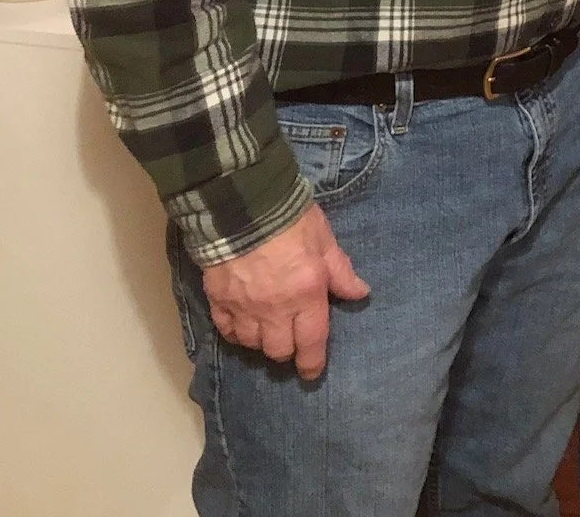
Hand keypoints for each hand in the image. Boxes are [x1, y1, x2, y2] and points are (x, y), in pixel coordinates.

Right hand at [200, 204, 369, 380]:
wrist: (243, 206)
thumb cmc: (291, 220)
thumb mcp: (325, 241)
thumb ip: (341, 272)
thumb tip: (360, 293)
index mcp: (306, 294)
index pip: (312, 341)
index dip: (312, 362)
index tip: (312, 373)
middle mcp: (275, 309)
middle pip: (279, 350)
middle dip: (288, 352)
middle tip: (292, 343)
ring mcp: (244, 308)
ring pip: (252, 344)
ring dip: (262, 343)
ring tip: (269, 332)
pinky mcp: (218, 301)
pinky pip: (227, 331)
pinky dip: (236, 334)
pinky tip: (243, 326)